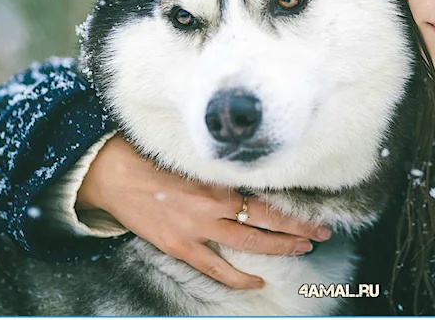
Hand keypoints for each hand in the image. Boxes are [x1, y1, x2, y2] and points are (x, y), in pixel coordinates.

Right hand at [76, 134, 330, 288]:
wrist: (111, 172)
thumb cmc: (153, 154)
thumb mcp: (194, 152)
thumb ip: (224, 164)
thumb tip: (259, 166)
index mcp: (218, 179)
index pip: (269, 199)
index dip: (296, 210)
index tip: (318, 212)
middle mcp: (212, 206)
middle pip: (267, 223)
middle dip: (298, 230)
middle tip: (322, 232)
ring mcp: (196, 229)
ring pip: (249, 245)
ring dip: (279, 248)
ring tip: (302, 249)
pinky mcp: (179, 246)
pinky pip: (215, 269)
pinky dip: (238, 278)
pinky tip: (257, 281)